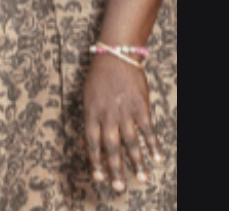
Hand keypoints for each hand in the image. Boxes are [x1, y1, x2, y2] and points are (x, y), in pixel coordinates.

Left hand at [83, 52, 158, 192]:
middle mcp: (107, 116)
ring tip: (142, 179)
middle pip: (111, 148)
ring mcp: (124, 113)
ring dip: (137, 163)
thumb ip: (91, 120)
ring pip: (131, 143)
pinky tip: (158, 159)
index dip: (95, 161)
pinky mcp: (140, 108)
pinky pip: (147, 131)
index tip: (99, 178)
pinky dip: (153, 146)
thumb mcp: (87, 98)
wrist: (116, 57)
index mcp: (91, 114)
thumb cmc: (98, 79)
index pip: (91, 143)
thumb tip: (91, 142)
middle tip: (119, 188)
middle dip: (115, 169)